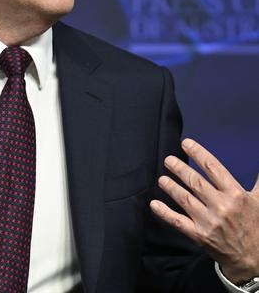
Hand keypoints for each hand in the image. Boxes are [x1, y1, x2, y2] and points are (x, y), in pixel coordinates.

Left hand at [150, 138, 258, 283]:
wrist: (253, 258)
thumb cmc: (255, 226)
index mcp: (236, 195)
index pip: (213, 168)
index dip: (198, 153)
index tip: (186, 143)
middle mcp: (221, 206)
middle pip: (195, 182)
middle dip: (180, 168)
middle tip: (168, 159)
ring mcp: (209, 221)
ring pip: (184, 199)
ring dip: (170, 187)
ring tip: (162, 178)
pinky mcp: (199, 235)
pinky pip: (178, 221)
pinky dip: (164, 212)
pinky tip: (154, 204)